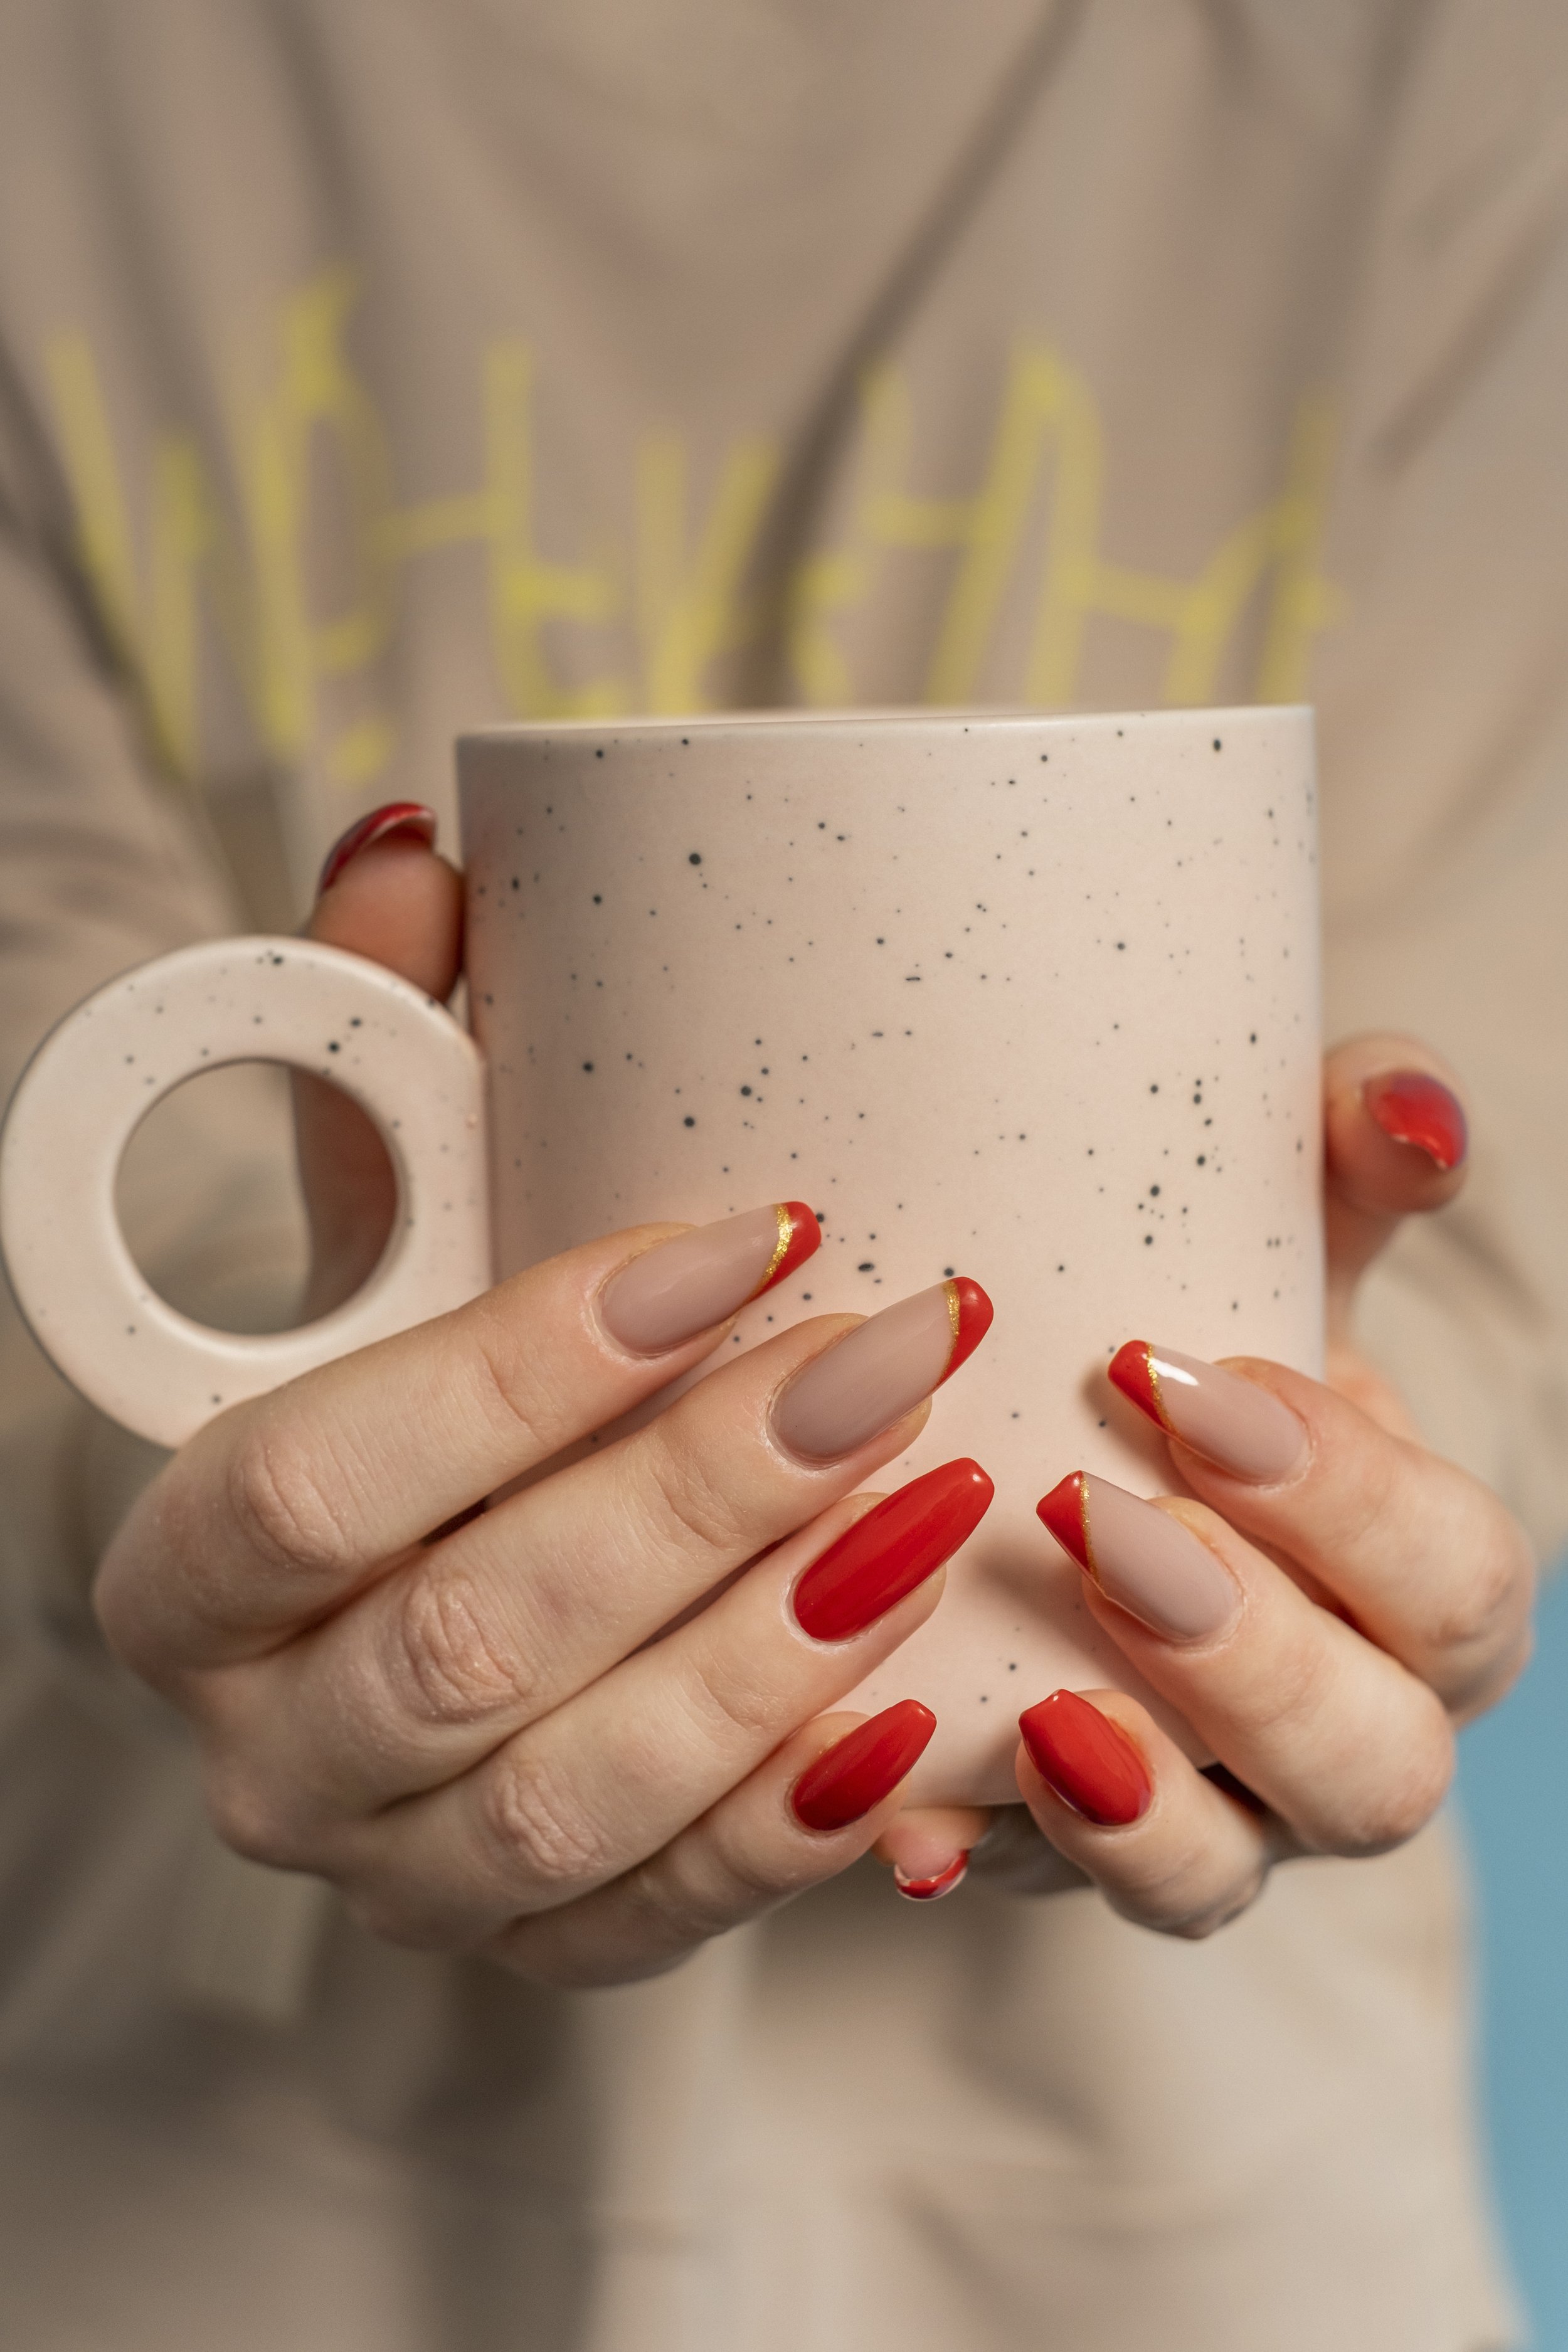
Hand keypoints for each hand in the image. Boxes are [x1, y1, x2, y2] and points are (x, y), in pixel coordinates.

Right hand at [93, 811, 994, 1986]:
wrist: (441, 1596)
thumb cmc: (427, 1372)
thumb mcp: (393, 1216)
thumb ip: (386, 1045)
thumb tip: (416, 852)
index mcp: (197, 1562)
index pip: (324, 1479)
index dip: (529, 1365)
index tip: (755, 1236)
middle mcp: (267, 1741)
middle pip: (468, 1639)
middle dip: (699, 1491)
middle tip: (897, 1349)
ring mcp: (396, 1869)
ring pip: (575, 1794)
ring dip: (773, 1648)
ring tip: (944, 1496)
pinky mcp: (533, 1946)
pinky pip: (662, 1917)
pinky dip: (797, 1824)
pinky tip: (926, 1712)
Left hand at [882, 1042, 1535, 1929]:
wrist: (1036, 1440)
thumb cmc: (1175, 1343)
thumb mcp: (1261, 1238)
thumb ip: (1341, 1161)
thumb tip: (1408, 1106)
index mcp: (1418, 1588)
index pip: (1458, 1584)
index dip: (1353, 1501)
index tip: (1181, 1379)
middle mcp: (1337, 1728)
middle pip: (1376, 1764)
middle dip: (1251, 1654)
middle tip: (1096, 1521)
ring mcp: (1202, 1814)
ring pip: (1222, 1874)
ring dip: (1141, 1797)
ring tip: (1040, 1703)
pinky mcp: (1055, 1855)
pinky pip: (1026, 1899)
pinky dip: (970, 1857)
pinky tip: (897, 1818)